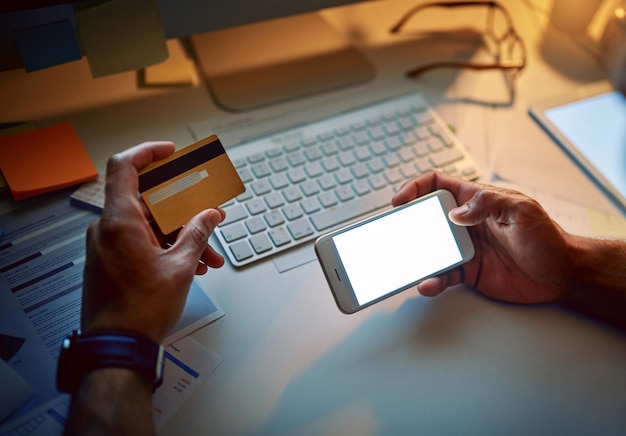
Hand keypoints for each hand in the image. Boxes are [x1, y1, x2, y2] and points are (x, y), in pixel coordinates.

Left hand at [81, 141, 224, 342]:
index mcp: (120, 221)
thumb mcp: (180, 266)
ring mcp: (109, 245)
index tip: (171, 152)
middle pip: (147, 199)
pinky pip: (142, 242)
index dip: (149, 152)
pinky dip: (167, 246)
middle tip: (207, 212)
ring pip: (150, 225)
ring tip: (209, 253)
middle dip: (183, 207)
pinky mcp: (112, 261)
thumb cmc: (140, 311)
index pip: (125, 167)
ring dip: (181, 234)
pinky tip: (194, 264)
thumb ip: (197, 233)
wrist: (117, 346)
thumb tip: (210, 215)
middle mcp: (108, 229)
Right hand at [392, 172, 568, 303]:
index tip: (400, 200)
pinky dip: (431, 280)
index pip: (437, 184)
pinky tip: (428, 283)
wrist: (560, 274)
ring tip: (404, 264)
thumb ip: (489, 204)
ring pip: (428, 248)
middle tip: (391, 233)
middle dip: (406, 223)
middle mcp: (464, 223)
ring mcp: (463, 248)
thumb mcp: (521, 210)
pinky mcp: (467, 271)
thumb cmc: (546, 237)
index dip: (415, 188)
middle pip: (426, 217)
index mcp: (475, 201)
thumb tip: (456, 213)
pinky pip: (442, 275)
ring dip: (414, 255)